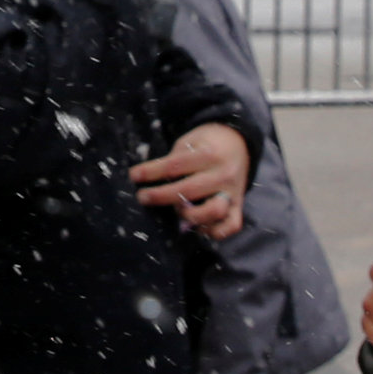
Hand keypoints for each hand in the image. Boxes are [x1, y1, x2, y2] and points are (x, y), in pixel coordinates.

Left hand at [131, 123, 251, 238]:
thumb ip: (173, 161)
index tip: (133, 176)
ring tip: (178, 211)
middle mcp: (222, 174)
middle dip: (161, 196)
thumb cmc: (204, 144)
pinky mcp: (239, 206)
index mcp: (208, 154)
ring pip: (214, 211)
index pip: (175, 165)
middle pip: (189, 190)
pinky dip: (214, 231)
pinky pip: (231, 226)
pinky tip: (198, 226)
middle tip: (143, 197)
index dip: (151, 172)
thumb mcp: (188, 142)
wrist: (237, 143)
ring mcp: (232, 192)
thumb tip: (146, 180)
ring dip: (191, 215)